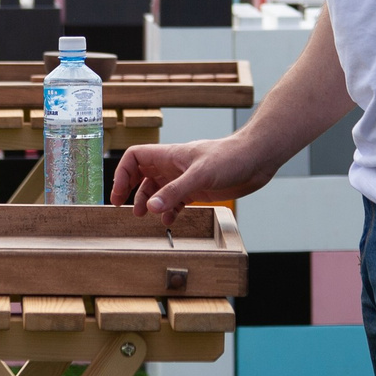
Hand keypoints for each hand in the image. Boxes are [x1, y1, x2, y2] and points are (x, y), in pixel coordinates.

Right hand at [111, 135, 274, 226]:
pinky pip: (176, 200)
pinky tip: (170, 219)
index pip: (135, 158)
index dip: (122, 174)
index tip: (118, 195)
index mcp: (169, 156)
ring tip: (146, 217)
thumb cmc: (230, 158)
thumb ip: (175, 192)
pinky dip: (169, 210)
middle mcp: (174, 166)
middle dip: (132, 191)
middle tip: (126, 210)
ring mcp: (185, 178)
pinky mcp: (199, 189)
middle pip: (142, 175)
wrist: (256, 159)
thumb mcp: (200, 175)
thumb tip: (150, 207)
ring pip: (158, 190)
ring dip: (150, 203)